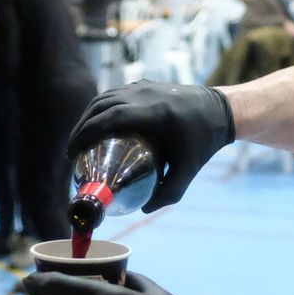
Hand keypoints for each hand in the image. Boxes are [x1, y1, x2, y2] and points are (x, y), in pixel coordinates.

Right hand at [68, 81, 234, 210]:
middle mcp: (145, 94)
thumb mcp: (188, 171)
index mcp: (154, 112)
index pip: (110, 117)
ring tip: (81, 141)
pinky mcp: (144, 84)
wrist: (221, 111)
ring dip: (88, 117)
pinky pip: (115, 94)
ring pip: (105, 97)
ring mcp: (144, 86)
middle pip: (100, 106)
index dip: (86, 133)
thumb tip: (142, 209)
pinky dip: (101, 109)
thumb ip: (168, 194)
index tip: (73, 153)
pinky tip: (98, 127)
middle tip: (72, 152)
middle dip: (81, 128)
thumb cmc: (203, 143)